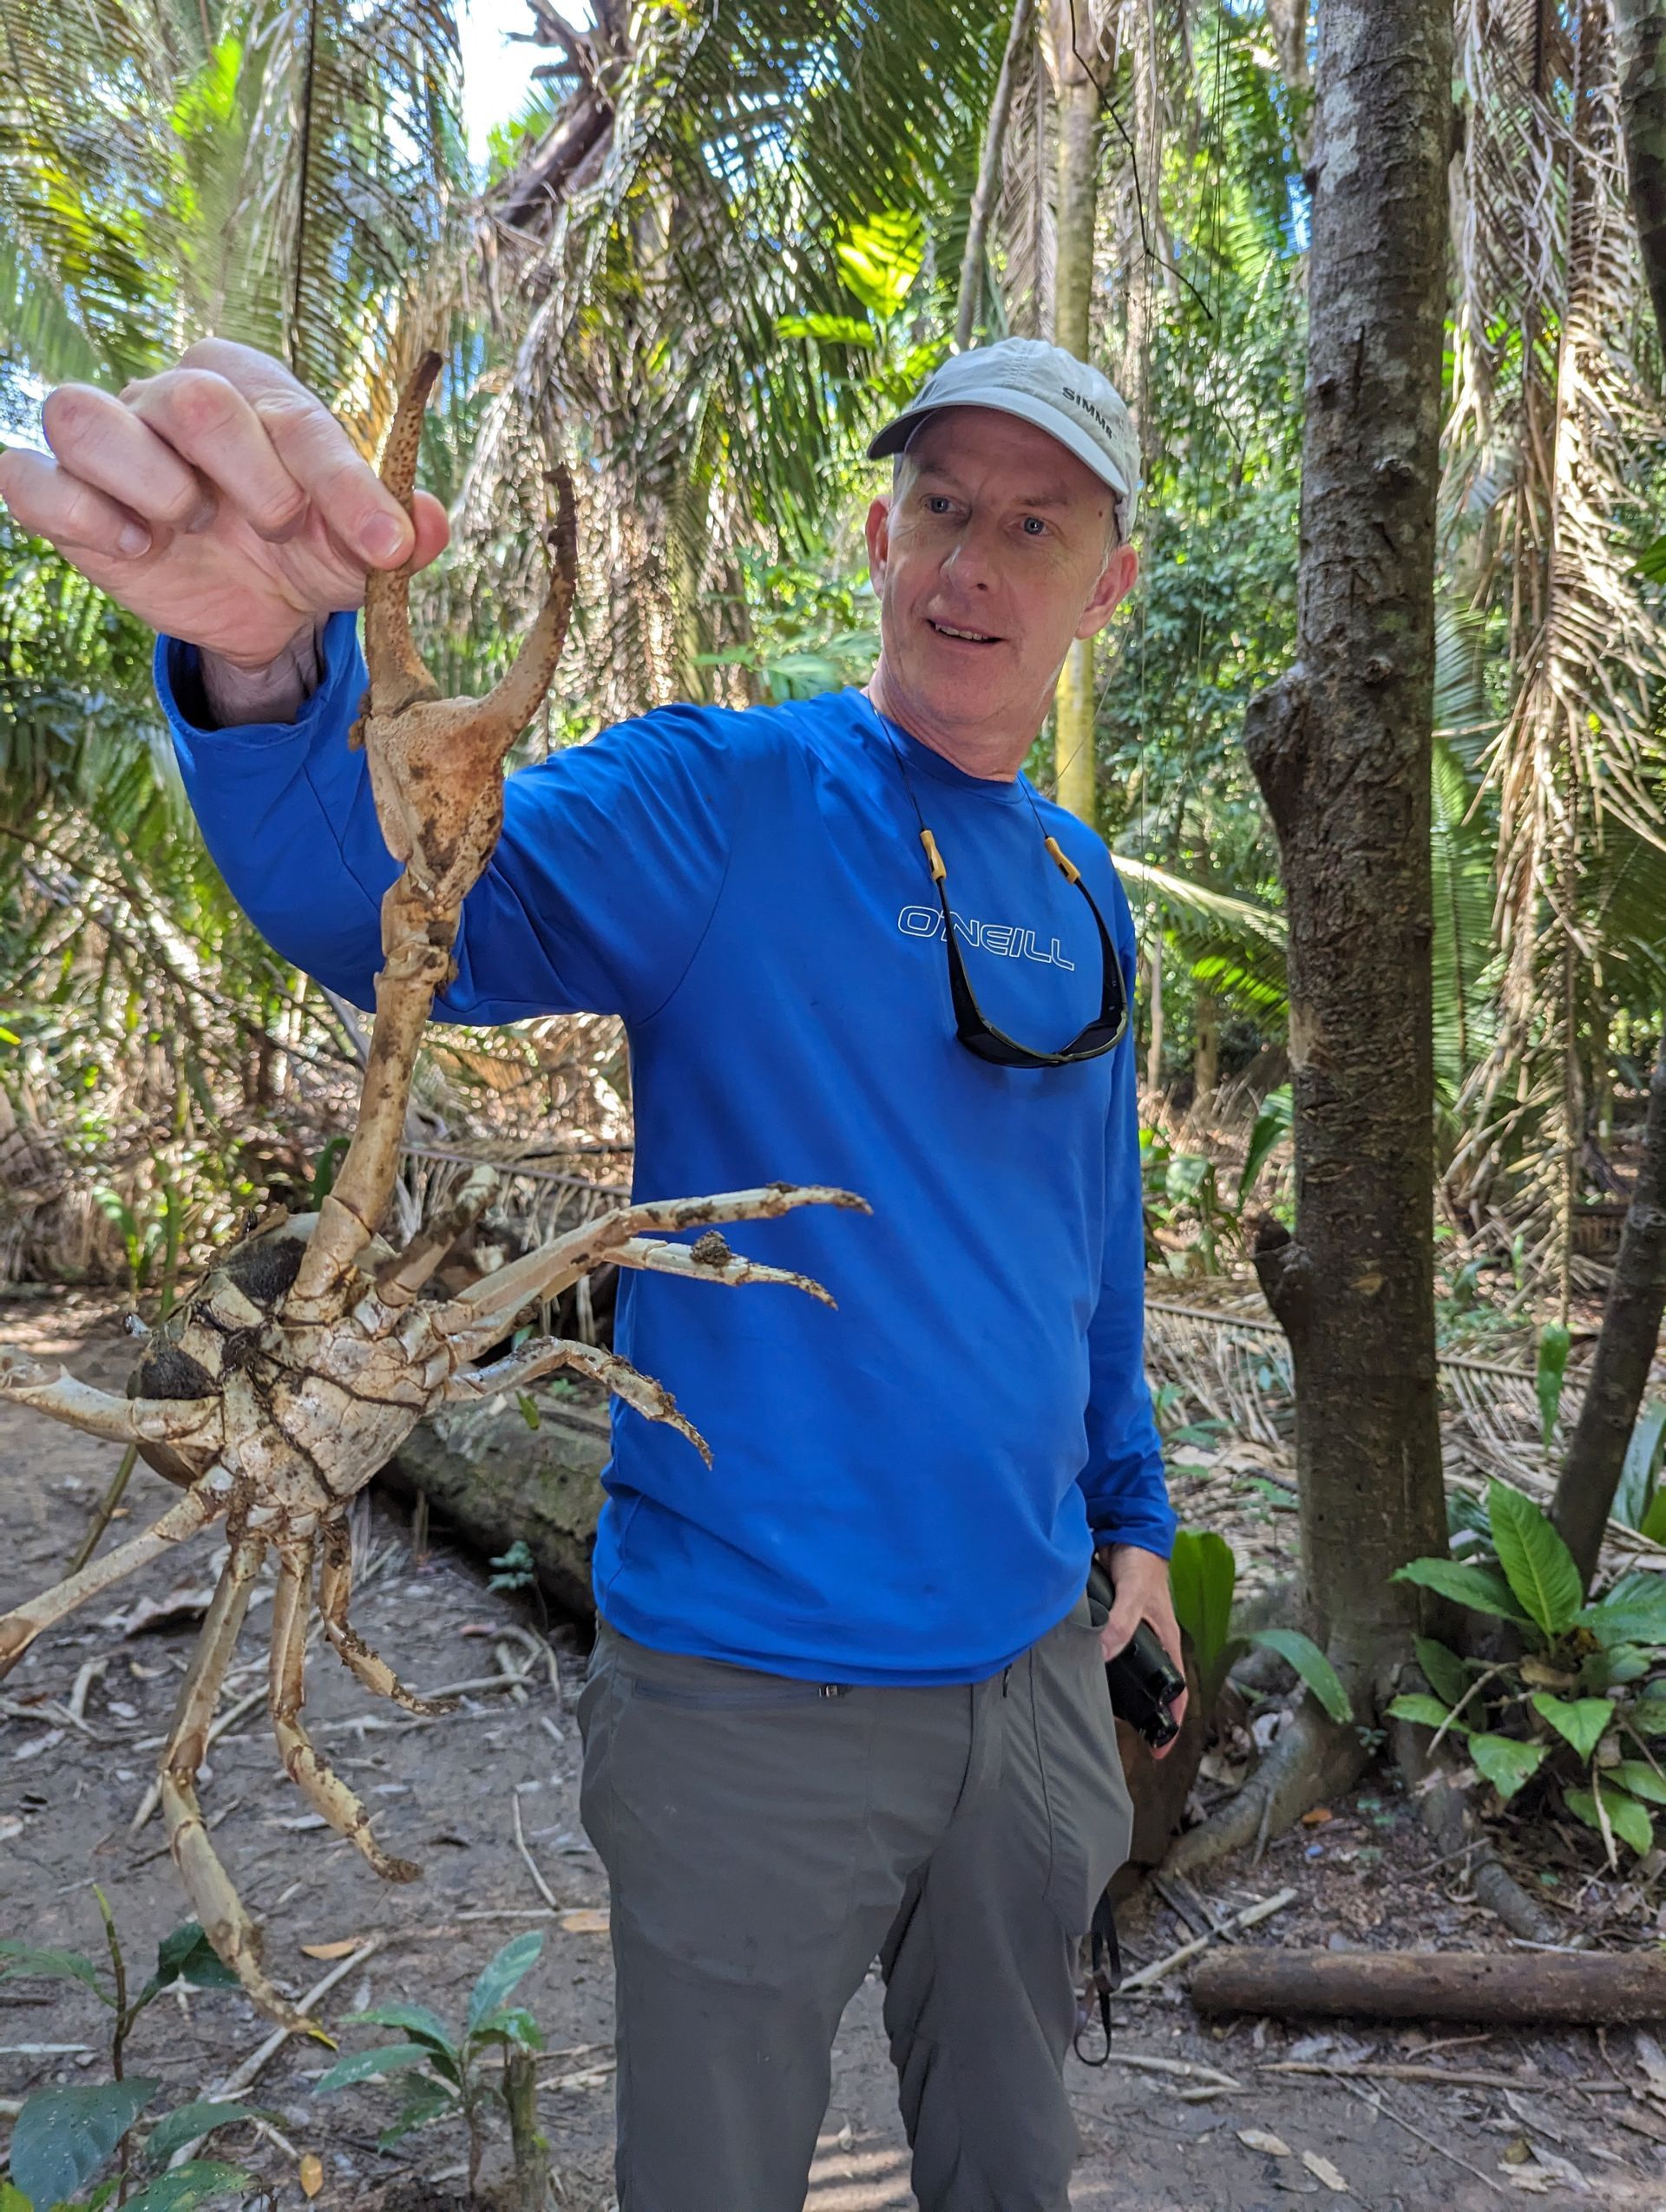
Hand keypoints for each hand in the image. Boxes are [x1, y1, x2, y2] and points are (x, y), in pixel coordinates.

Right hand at [0, 337, 450, 670]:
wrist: (257, 602)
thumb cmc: (305, 547)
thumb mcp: (360, 548)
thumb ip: (398, 531)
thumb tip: (431, 526)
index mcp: (252, 386)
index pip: (295, 420)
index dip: (347, 487)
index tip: (388, 547)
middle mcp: (172, 396)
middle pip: (197, 403)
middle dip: (255, 481)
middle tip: (279, 530)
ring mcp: (109, 442)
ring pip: (84, 415)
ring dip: (152, 483)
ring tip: (190, 525)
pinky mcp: (60, 493)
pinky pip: (30, 477)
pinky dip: (77, 511)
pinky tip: (135, 546)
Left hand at [1098, 1541, 1188, 1759]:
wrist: (1127, 1532)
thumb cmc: (1141, 1564)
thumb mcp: (1134, 1596)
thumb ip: (1121, 1623)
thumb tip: (1104, 1653)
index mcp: (1167, 1642)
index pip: (1176, 1693)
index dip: (1172, 1724)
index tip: (1159, 1751)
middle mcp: (1152, 1643)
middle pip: (1151, 1689)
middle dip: (1141, 1716)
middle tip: (1121, 1740)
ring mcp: (1133, 1635)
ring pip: (1128, 1673)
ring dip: (1119, 1693)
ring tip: (1096, 1715)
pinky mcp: (1114, 1624)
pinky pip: (1108, 1653)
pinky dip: (1099, 1667)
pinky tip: (1079, 1675)